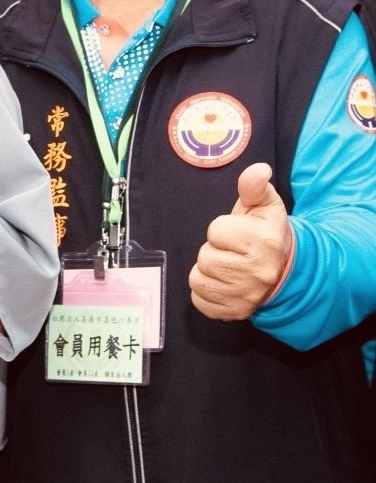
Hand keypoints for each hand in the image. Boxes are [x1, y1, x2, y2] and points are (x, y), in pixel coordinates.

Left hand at [189, 162, 291, 319]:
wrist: (283, 269)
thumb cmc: (266, 232)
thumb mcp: (264, 205)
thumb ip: (254, 186)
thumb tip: (258, 170)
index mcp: (264, 243)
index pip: (215, 231)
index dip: (221, 229)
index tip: (237, 233)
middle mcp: (258, 273)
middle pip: (205, 257)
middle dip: (213, 250)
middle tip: (231, 251)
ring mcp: (246, 296)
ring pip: (198, 279)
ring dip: (207, 271)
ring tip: (227, 266)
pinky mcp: (235, 312)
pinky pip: (200, 301)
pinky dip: (205, 292)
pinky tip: (222, 283)